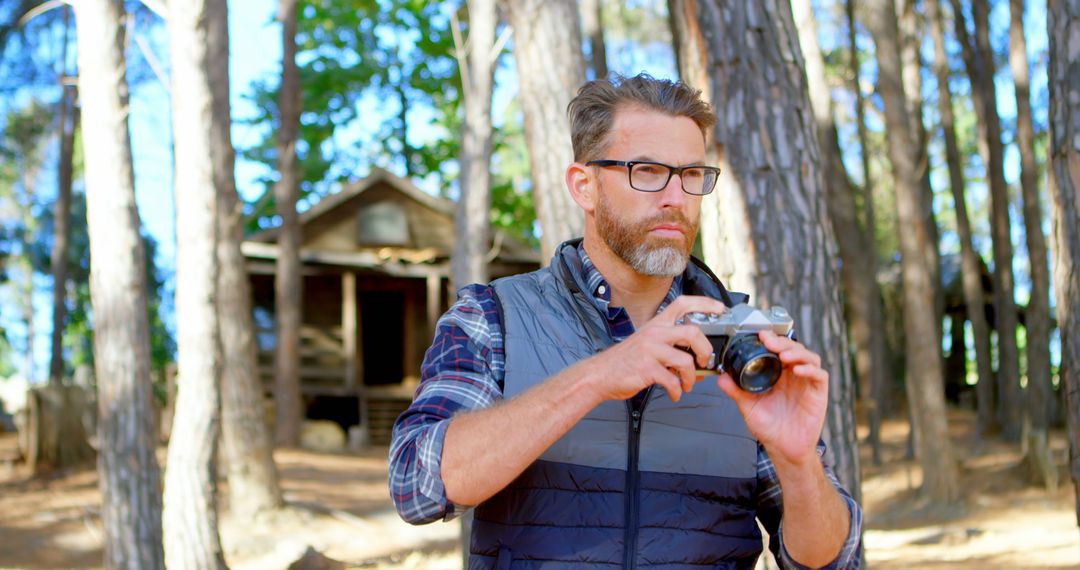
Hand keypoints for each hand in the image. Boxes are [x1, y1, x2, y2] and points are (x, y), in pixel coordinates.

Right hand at [582, 295, 727, 402]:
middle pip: (693, 332)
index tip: (720, 309)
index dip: (704, 303)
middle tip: (704, 361)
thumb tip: (695, 359)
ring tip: (688, 385)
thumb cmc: (624, 361)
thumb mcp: (646, 343)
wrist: (599, 374)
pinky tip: (675, 393)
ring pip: (686, 361)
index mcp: (656, 324)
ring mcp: (650, 350)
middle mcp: (654, 333)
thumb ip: (669, 345)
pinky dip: (678, 391)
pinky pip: (672, 381)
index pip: (683, 304)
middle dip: (705, 349)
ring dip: (692, 378)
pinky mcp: (647, 369)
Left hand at [717, 331, 828, 465]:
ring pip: (809, 357)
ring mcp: (807, 383)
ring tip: (783, 355)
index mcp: (778, 374)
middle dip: (782, 342)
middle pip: (794, 348)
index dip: (772, 339)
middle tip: (769, 342)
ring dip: (797, 352)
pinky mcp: (818, 393)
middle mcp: (793, 375)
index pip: (779, 349)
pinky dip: (810, 369)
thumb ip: (736, 391)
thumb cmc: (770, 428)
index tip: (760, 335)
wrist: (783, 449)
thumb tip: (721, 377)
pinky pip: (819, 375)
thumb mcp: (748, 406)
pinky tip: (797, 371)